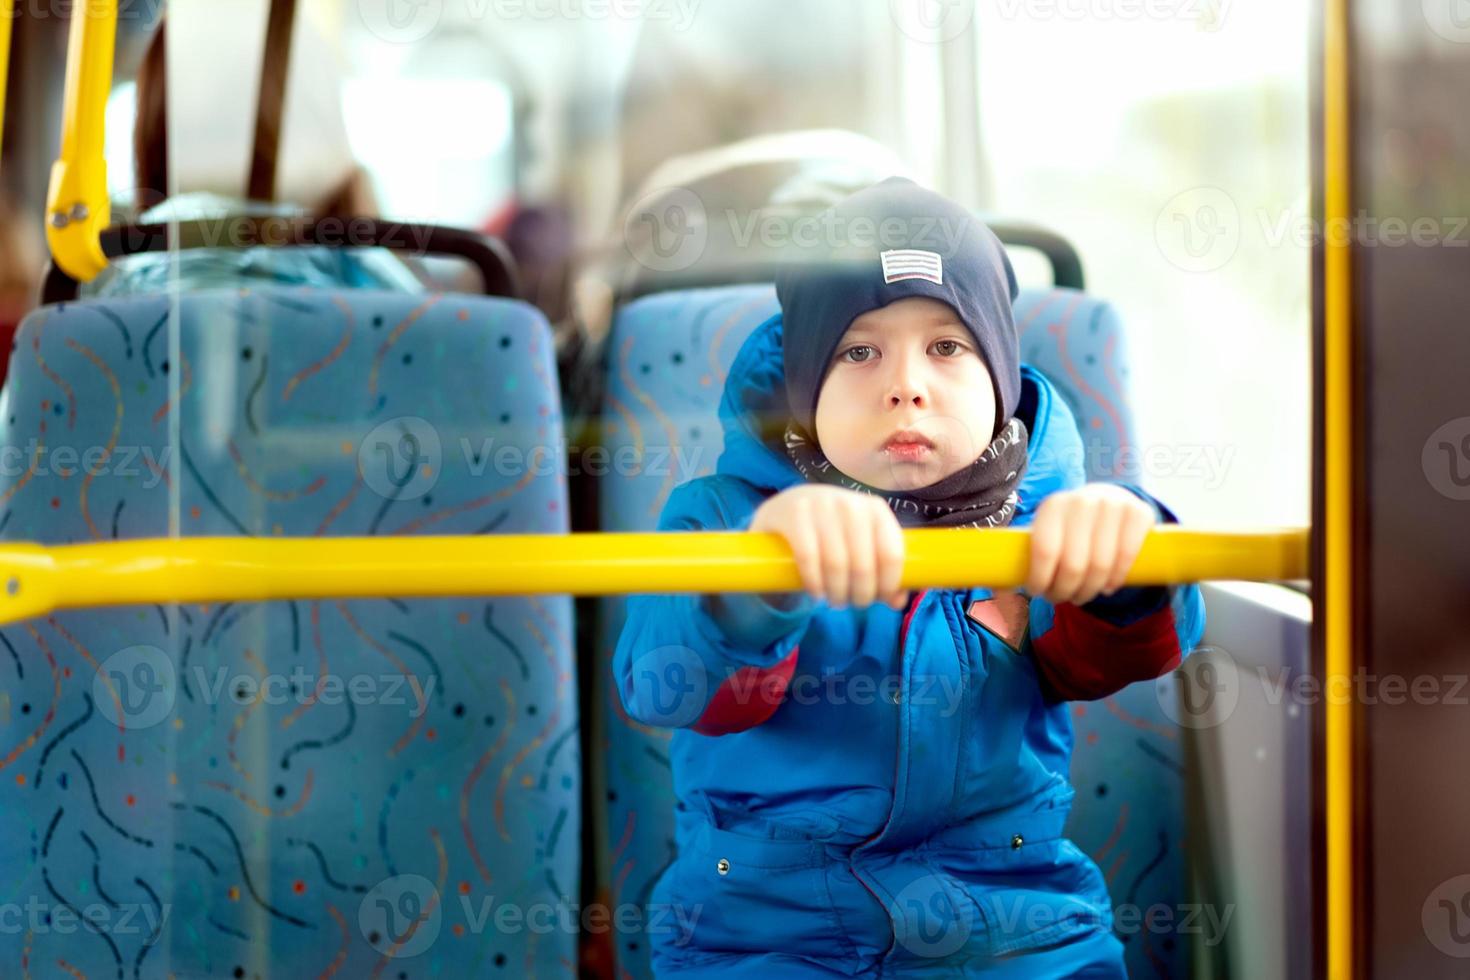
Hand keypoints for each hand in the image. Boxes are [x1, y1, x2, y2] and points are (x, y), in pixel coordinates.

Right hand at [750, 485, 907, 609]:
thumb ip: (883, 567)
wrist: (790, 507)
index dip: (888, 584)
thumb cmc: (835, 530)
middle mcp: (851, 504)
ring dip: (837, 592)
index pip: (892, 554)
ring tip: (836, 601)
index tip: (881, 600)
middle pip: (863, 565)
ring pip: (836, 564)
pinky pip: (807, 558)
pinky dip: (814, 582)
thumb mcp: (863, 541)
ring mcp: (821, 507)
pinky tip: (816, 593)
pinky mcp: (794, 515)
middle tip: (855, 604)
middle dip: (861, 594)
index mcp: (876, 509)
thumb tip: (897, 601)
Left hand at [1025, 483, 1156, 604]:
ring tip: (1082, 595)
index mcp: (1053, 505)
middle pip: (1073, 564)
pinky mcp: (1139, 512)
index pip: (1044, 550)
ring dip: (1089, 590)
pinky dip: (1116, 579)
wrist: (1108, 501)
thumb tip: (996, 588)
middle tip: (1063, 597)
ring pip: (1101, 565)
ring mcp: (1113, 504)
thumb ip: (1022, 558)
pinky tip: (1107, 586)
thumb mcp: (1047, 533)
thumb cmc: (1069, 529)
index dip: (1041, 579)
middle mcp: (1082, 500)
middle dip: (1065, 590)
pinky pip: (1127, 557)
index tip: (1040, 593)